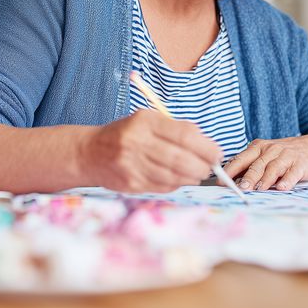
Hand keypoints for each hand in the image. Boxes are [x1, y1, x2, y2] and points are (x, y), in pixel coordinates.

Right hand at [81, 109, 222, 192]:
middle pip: (181, 159)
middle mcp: (137, 142)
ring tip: (197, 173)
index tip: (217, 153)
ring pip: (173, 176)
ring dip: (191, 177)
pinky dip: (176, 184)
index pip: (184, 135)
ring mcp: (132, 165)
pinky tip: (178, 179)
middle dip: (202, 166)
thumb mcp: (148, 121)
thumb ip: (177, 129)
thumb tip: (208, 144)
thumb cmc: (127, 134)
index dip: (206, 147)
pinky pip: (162, 187)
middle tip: (210, 167)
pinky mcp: (130, 183)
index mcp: (145, 121)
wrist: (90, 152)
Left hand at [221, 136, 307, 190]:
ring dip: (266, 180)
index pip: (241, 159)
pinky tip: (282, 188)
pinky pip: (292, 173)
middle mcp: (271, 149)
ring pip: (273, 168)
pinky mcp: (300, 163)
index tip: (221, 182)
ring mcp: (286, 156)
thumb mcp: (264, 156)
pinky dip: (287, 180)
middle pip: (257, 164)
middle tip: (241, 188)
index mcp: (258, 147)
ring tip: (259, 190)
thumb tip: (231, 183)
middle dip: (248, 177)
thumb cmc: (282, 155)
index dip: (230, 170)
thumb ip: (249, 167)